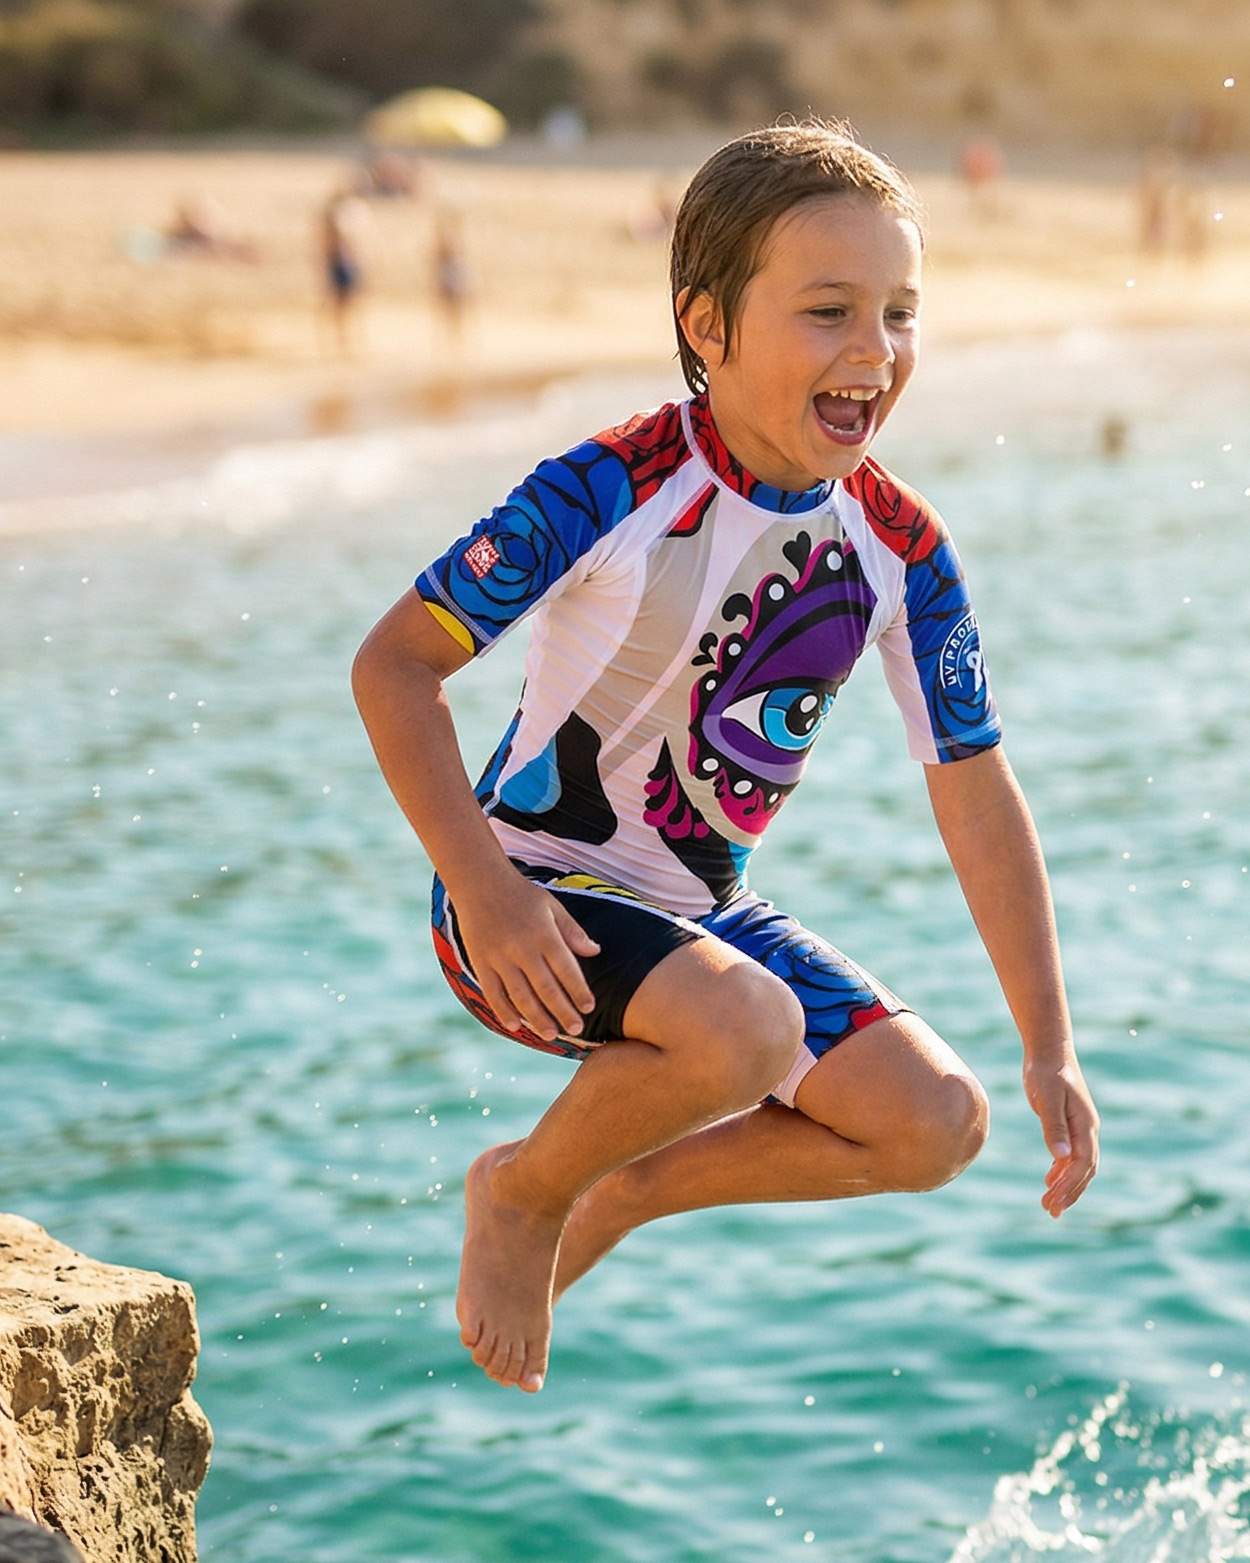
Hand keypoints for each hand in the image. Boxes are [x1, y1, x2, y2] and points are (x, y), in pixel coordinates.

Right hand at [452, 870, 599, 1042]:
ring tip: (550, 1034)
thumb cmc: (521, 894)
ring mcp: (499, 956)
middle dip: (563, 1011)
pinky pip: (493, 991)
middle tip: (576, 1029)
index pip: (567, 969)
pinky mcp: (480, 961)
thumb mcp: (552, 906)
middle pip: (546, 987)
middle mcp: (523, 947)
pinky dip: (503, 1010)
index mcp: (544, 933)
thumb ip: (572, 931)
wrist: (480, 881)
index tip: (589, 1007)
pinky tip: (516, 1025)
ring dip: (537, 1017)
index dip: (579, 990)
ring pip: (521, 994)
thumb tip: (595, 951)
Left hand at [1023, 1052, 1098, 1217]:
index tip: (1053, 1201)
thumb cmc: (1046, 1072)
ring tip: (1048, 1204)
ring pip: (1079, 1165)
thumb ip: (1053, 1128)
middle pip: (1085, 1170)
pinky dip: (1062, 1170)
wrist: (1049, 1051)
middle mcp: (1088, 1129)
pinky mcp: (1071, 1125)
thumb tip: (1060, 1158)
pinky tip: (1049, 1180)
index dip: (1070, 1185)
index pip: (1083, 1163)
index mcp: (1085, 1125)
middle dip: (1070, 1192)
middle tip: (1050, 1211)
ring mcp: (1081, 1128)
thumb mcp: (1046, 1098)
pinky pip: (1071, 1155)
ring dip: (1066, 1185)